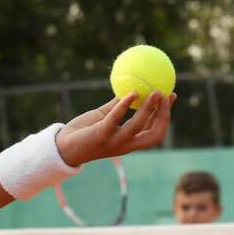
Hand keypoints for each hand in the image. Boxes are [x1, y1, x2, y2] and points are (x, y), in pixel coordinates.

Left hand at [55, 92, 174, 166]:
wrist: (62, 147)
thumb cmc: (83, 132)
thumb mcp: (103, 118)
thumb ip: (116, 106)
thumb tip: (130, 87)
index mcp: (129, 142)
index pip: (155, 131)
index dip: (166, 116)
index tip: (171, 96)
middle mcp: (125, 145)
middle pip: (154, 135)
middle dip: (164, 116)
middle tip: (167, 95)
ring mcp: (114, 142)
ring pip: (138, 127)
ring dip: (149, 109)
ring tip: (155, 92)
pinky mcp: (101, 135)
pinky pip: (116, 119)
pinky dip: (124, 106)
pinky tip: (131, 93)